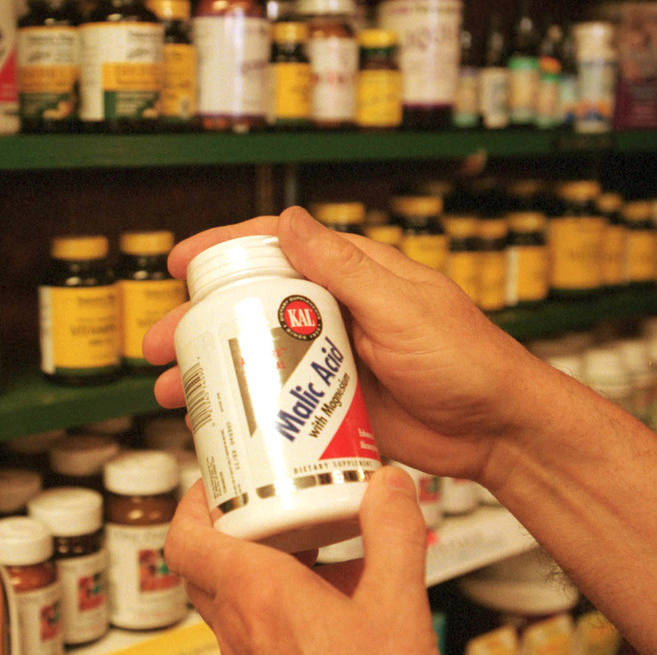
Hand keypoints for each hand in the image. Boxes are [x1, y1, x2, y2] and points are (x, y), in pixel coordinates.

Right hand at [143, 206, 549, 482]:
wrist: (498, 432)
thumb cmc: (466, 360)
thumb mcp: (402, 307)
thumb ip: (345, 269)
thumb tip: (291, 221)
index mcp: (353, 275)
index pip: (278, 247)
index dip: (223, 250)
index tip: (180, 262)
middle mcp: (335, 312)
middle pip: (252, 307)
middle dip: (198, 322)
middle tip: (157, 344)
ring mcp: (331, 360)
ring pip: (256, 356)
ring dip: (211, 370)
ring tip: (170, 392)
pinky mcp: (333, 404)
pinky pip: (278, 401)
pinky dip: (244, 409)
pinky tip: (216, 423)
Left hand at [165, 467, 449, 654]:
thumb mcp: (400, 613)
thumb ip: (395, 539)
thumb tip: (389, 485)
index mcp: (256, 594)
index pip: (184, 534)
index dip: (192, 497)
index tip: (222, 474)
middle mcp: (239, 629)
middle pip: (205, 560)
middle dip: (230, 521)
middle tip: (268, 498)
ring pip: (232, 597)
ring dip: (259, 562)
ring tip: (310, 541)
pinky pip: (256, 632)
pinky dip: (279, 604)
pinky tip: (333, 607)